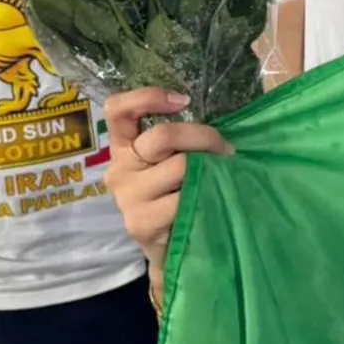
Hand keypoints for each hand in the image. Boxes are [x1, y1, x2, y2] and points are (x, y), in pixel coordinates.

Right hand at [103, 89, 232, 274]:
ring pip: (180, 166)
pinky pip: (183, 198)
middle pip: (162, 136)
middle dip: (204, 136)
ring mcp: (128, 197)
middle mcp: (119, 169)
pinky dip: (205, 194)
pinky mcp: (141, 222)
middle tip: (226, 149)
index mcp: (124, 147)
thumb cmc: (179, 193)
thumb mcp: (173, 160)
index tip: (184, 100)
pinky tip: (211, 199)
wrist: (172, 246)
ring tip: (221, 177)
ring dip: (210, 168)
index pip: (117, 110)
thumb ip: (181, 139)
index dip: (147, 97)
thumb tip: (225, 114)